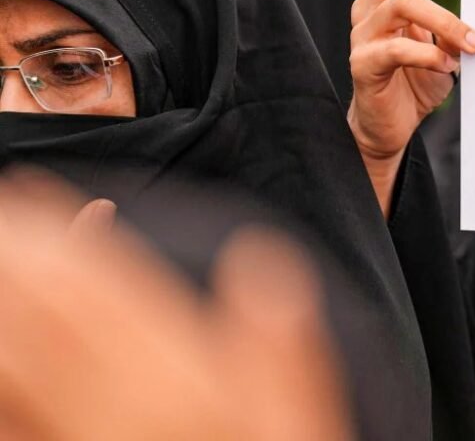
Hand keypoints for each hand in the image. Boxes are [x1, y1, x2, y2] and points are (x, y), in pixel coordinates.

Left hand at [0, 172, 351, 440]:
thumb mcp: (302, 426)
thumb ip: (284, 352)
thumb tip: (258, 264)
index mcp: (176, 395)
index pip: (104, 303)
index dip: (63, 244)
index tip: (35, 197)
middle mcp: (113, 420)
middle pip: (44, 329)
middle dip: (16, 263)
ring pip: (13, 375)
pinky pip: (9, 425)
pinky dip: (0, 378)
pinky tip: (3, 353)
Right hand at [349, 0, 474, 214]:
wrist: (387, 128)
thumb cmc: (415, 82)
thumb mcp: (445, 48)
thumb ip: (457, 25)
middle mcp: (372, 8)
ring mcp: (363, 34)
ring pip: (401, 2)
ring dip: (446, 19)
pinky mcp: (363, 64)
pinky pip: (395, 49)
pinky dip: (427, 55)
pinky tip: (448, 67)